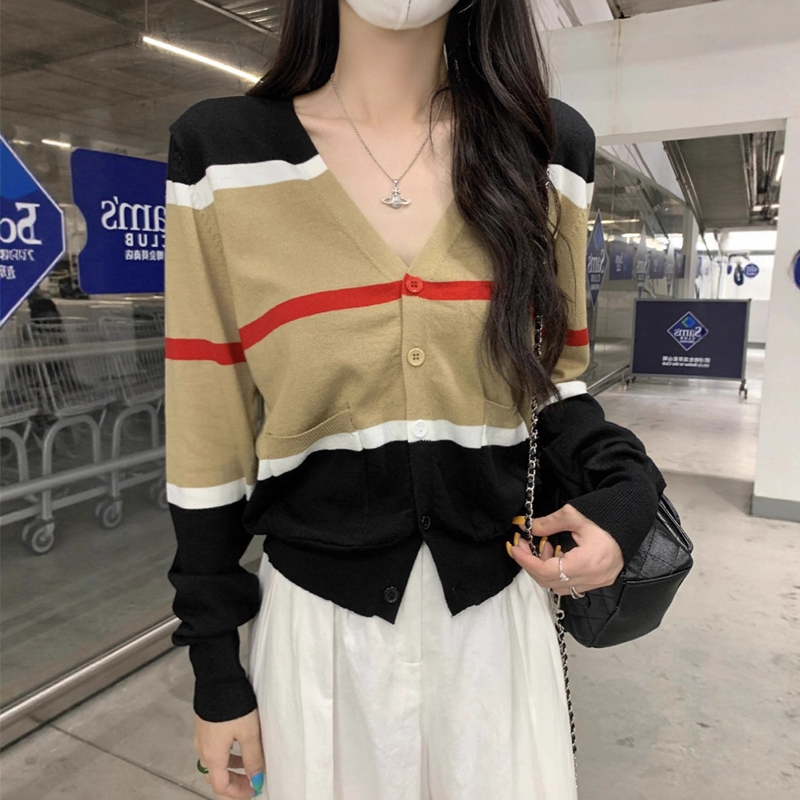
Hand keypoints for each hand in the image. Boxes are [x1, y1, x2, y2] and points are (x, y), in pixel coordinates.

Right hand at [195, 709, 264, 797]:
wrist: (217, 677)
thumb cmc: (233, 704)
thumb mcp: (249, 733)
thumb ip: (253, 759)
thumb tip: (257, 781)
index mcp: (212, 755)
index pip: (220, 786)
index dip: (237, 793)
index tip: (253, 791)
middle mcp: (202, 749)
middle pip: (216, 775)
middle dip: (235, 782)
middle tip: (253, 781)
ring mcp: (201, 736)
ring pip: (216, 761)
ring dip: (232, 767)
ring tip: (251, 762)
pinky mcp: (205, 724)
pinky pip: (215, 747)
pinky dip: (228, 753)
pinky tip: (240, 744)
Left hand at [507, 503, 623, 595]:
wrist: (632, 519)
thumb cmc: (607, 516)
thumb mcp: (574, 515)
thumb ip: (549, 523)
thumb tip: (527, 527)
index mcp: (587, 563)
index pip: (546, 571)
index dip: (526, 561)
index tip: (514, 548)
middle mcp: (593, 578)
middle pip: (550, 582)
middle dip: (531, 564)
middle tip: (522, 545)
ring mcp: (597, 582)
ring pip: (559, 585)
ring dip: (544, 569)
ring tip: (543, 546)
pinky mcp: (599, 580)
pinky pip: (571, 584)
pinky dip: (557, 572)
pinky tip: (556, 553)